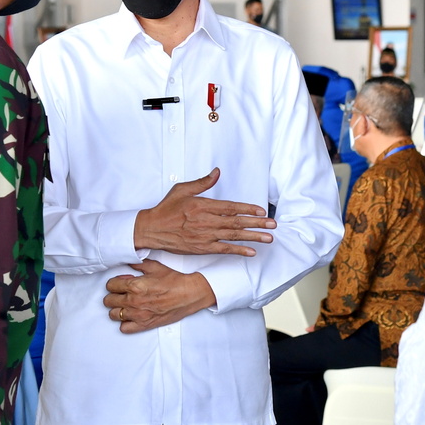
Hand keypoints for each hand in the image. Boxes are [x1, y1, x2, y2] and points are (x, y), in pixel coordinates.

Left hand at [105, 259, 215, 332]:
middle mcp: (133, 301)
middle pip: (108, 301)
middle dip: (113, 295)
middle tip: (121, 293)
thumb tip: (128, 262)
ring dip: (117, 309)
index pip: (110, 285)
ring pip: (113, 315)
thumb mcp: (155, 267)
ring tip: (126, 305)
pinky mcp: (144, 325)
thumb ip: (138, 264)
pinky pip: (124, 328)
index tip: (119, 283)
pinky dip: (125, 323)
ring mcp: (138, 315)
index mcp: (135, 285)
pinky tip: (131, 316)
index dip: (114, 283)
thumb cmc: (175, 281)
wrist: (189, 294)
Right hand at [135, 168, 274, 256]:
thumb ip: (202, 182)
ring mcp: (205, 236)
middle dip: (257, 223)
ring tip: (268, 238)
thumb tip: (217, 172)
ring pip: (233, 236)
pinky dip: (238, 251)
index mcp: (203, 205)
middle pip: (236, 222)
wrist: (151, 229)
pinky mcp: (201, 248)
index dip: (248, 209)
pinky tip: (251, 251)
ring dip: (253, 237)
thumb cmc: (166, 209)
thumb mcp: (182, 190)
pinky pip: (223, 250)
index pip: (231, 207)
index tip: (262, 211)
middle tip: (273, 225)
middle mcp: (206, 221)